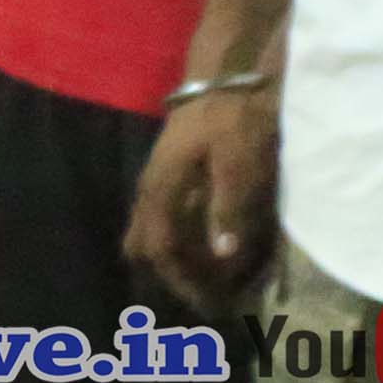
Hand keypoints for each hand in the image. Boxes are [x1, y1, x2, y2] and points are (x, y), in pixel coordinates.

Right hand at [124, 86, 277, 312]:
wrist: (226, 76)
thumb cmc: (232, 118)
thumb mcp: (238, 162)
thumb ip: (229, 208)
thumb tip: (223, 256)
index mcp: (163, 192)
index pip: (162, 250)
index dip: (185, 281)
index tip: (210, 305)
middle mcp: (152, 192)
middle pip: (144, 246)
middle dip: (171, 276)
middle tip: (205, 296)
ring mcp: (157, 181)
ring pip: (148, 232)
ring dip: (172, 259)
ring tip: (204, 278)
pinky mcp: (169, 174)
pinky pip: (160, 218)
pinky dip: (177, 239)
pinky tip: (203, 245)